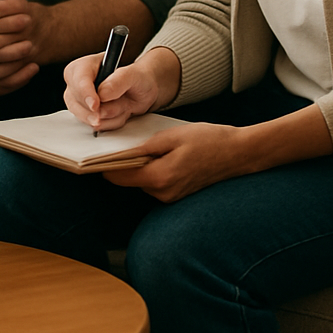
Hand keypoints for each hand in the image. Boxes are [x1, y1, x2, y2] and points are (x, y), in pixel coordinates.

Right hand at [64, 47, 178, 132]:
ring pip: (88, 118)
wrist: (142, 90)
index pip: (78, 81)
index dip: (85, 94)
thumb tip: (102, 93)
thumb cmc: (136, 77)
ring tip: (123, 103)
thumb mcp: (134, 75)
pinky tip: (119, 112)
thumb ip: (118, 81)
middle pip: (77, 103)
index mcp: (82, 67)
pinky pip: (95, 127)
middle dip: (102, 109)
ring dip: (111, 116)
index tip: (95, 105)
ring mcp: (79, 101)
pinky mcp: (85, 115)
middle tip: (121, 104)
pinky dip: (111, 123)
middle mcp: (76, 84)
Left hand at [104, 124, 246, 201]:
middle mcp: (163, 193)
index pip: (118, 176)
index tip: (92, 152)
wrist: (240, 153)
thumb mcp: (171, 136)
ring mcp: (171, 196)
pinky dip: (151, 168)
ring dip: (138, 164)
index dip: (104, 164)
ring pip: (141, 179)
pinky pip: (155, 181)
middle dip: (122, 162)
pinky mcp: (178, 194)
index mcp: (159, 177)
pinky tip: (157, 152)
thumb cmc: (208, 140)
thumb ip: (143, 147)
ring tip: (143, 143)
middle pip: (128, 178)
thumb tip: (120, 154)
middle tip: (117, 140)